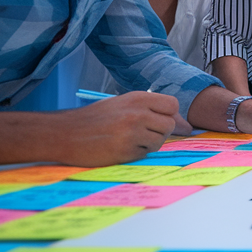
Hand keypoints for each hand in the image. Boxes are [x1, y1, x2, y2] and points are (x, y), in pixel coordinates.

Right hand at [60, 91, 177, 165]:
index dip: (168, 114)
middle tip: (140, 133)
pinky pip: (144, 154)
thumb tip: (187, 127)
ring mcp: (132, 132)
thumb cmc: (94, 119)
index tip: (157, 120)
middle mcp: (138, 113)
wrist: (64, 133)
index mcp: (137, 98)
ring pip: (159, 142)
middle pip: (169, 125)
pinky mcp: (125, 150)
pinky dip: (135, 153)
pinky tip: (119, 148)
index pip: (172, 105)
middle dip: (159, 132)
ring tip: (126, 140)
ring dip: (147, 144)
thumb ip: (151, 110)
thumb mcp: (122, 105)